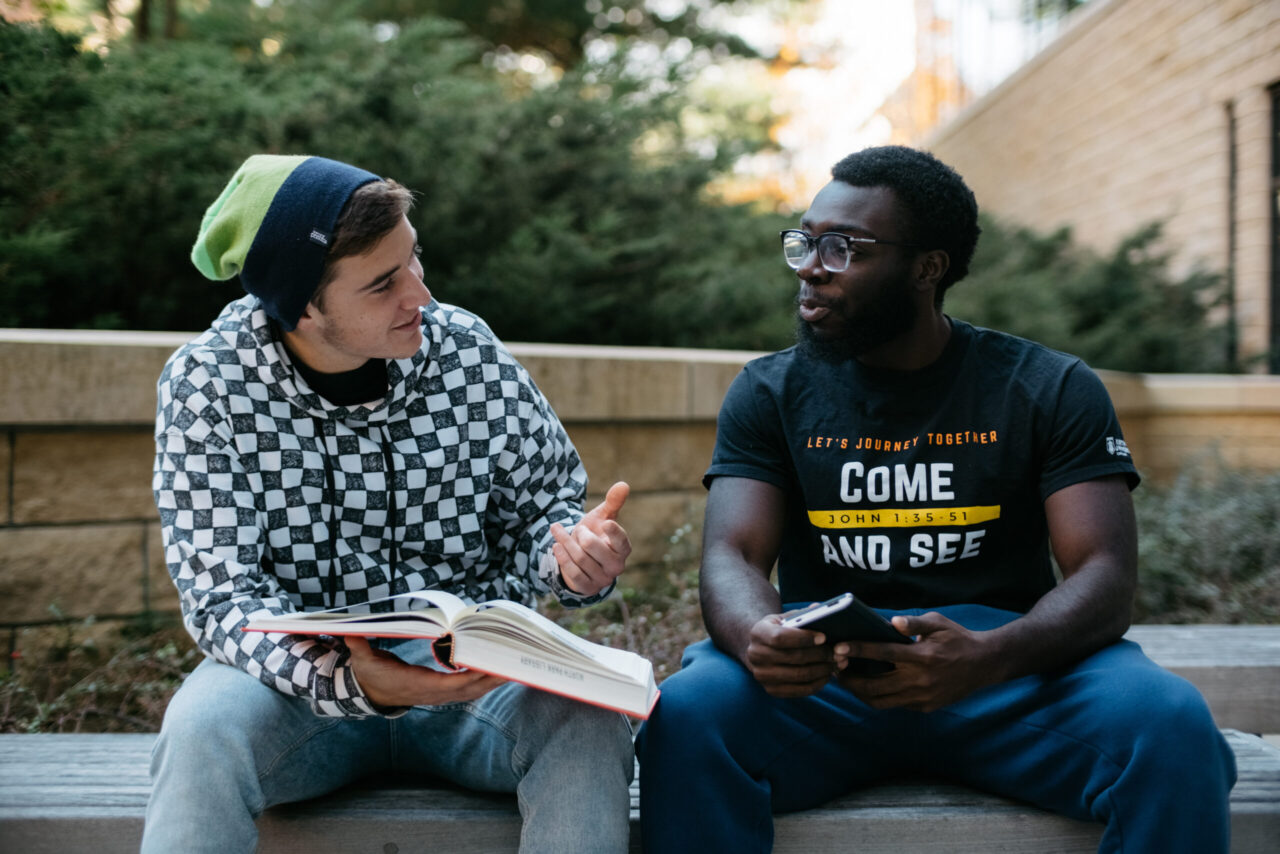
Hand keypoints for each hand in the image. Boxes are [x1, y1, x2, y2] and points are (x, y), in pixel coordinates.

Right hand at [346, 636, 505, 707]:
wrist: (371, 691)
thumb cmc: (370, 673)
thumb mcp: (362, 661)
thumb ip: (360, 647)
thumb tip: (350, 633)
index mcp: (416, 685)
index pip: (446, 685)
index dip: (467, 678)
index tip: (483, 669)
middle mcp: (432, 693)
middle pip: (467, 689)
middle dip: (490, 679)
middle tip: (512, 666)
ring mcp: (439, 695)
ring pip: (472, 691)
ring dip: (493, 681)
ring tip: (514, 668)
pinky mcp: (443, 692)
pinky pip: (469, 690)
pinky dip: (486, 682)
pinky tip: (500, 672)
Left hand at [550, 481, 632, 595]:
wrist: (581, 557)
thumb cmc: (595, 534)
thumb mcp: (603, 517)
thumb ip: (613, 502)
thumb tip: (623, 484)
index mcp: (623, 548)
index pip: (621, 542)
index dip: (614, 532)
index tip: (605, 523)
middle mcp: (616, 566)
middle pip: (592, 547)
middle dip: (580, 534)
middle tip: (579, 529)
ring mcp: (603, 580)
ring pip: (579, 558)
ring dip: (566, 542)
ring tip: (558, 532)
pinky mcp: (588, 588)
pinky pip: (573, 573)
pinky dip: (562, 558)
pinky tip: (556, 546)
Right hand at [744, 613, 837, 697]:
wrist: (760, 650)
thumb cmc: (778, 630)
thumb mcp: (785, 618)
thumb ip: (801, 615)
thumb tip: (819, 608)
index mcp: (758, 633)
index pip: (780, 637)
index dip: (803, 638)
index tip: (824, 637)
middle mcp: (756, 655)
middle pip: (793, 657)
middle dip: (819, 655)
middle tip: (838, 652)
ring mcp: (762, 675)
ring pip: (798, 675)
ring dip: (822, 670)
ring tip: (837, 663)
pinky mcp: (771, 690)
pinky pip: (799, 690)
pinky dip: (817, 684)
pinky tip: (828, 675)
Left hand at [835, 612, 997, 711]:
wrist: (984, 664)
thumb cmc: (957, 638)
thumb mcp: (938, 623)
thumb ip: (914, 623)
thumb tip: (893, 622)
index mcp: (922, 656)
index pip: (883, 654)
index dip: (858, 650)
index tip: (838, 648)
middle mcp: (920, 680)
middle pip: (874, 685)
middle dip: (849, 679)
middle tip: (834, 669)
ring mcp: (922, 697)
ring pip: (881, 701)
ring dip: (859, 692)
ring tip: (846, 681)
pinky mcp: (925, 707)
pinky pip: (895, 705)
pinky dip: (879, 697)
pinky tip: (868, 686)